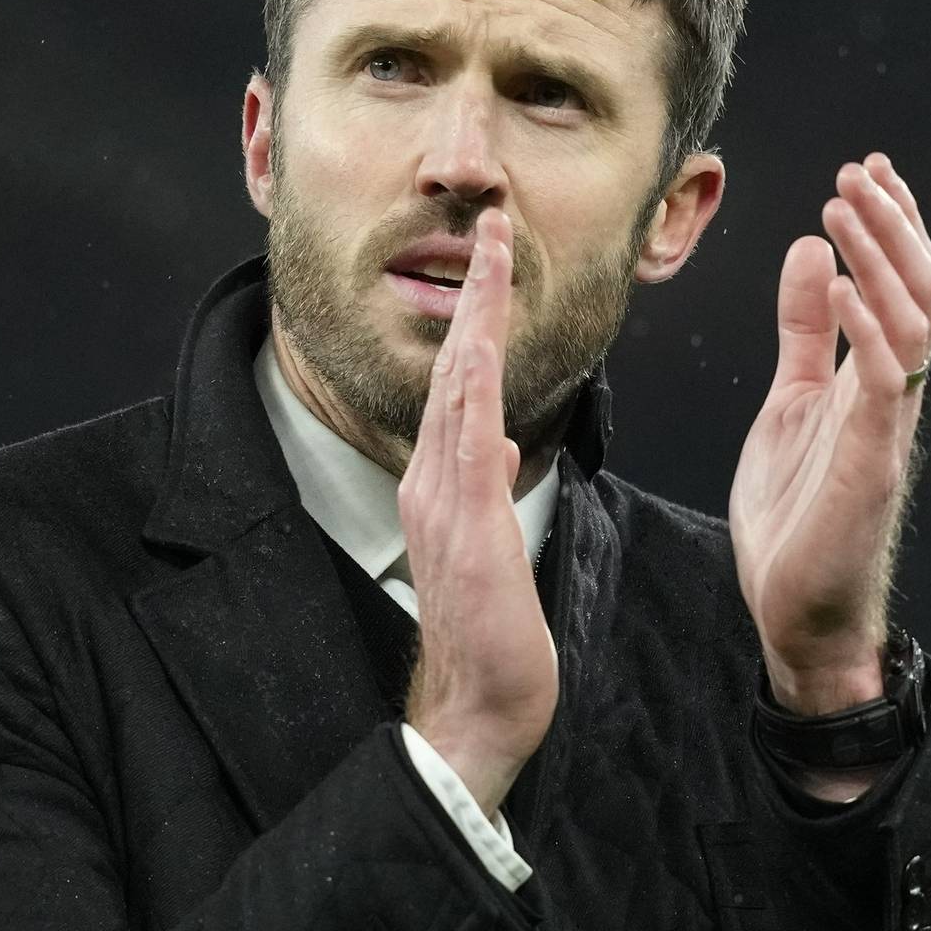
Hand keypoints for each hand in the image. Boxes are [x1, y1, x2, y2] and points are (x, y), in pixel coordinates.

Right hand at [398, 208, 558, 814]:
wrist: (478, 705)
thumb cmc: (492, 637)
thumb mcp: (492, 548)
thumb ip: (487, 492)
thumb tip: (498, 447)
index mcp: (441, 484)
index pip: (461, 384)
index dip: (476, 319)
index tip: (493, 262)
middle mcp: (431, 480)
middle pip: (455, 368)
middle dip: (474, 293)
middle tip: (490, 226)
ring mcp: (443, 500)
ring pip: (458, 388)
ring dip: (475, 317)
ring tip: (490, 255)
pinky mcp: (467, 525)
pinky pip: (470, 439)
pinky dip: (475, 384)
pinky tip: (483, 343)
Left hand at [730, 153, 930, 703]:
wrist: (797, 614)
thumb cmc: (797, 515)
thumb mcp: (789, 401)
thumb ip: (801, 332)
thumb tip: (807, 250)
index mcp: (874, 379)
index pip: (899, 284)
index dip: (890, 224)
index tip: (866, 168)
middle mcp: (891, 395)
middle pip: (917, 290)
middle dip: (891, 225)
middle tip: (856, 172)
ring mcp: (886, 428)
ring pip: (911, 323)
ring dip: (879, 258)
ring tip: (843, 206)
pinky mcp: (870, 464)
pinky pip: (882, 383)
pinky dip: (864, 328)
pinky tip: (834, 282)